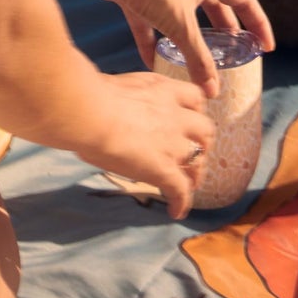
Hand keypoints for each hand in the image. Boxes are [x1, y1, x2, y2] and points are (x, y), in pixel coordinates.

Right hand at [72, 70, 215, 218]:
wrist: (92, 113)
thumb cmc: (94, 96)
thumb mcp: (121, 86)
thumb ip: (130, 98)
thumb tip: (114, 107)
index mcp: (164, 90)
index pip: (195, 98)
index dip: (194, 112)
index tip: (188, 120)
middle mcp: (175, 116)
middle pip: (205, 130)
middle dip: (202, 143)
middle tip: (193, 153)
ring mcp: (173, 144)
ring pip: (198, 160)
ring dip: (195, 173)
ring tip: (189, 184)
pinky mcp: (164, 169)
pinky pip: (180, 190)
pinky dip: (181, 201)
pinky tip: (176, 211)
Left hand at [113, 0, 273, 95]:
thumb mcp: (180, 24)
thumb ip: (198, 59)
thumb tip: (213, 90)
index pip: (244, 0)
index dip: (258, 23)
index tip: (265, 46)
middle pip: (217, 6)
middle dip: (226, 30)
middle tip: (235, 53)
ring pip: (185, 16)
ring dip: (191, 38)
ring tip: (198, 61)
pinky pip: (152, 24)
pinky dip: (154, 43)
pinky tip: (153, 64)